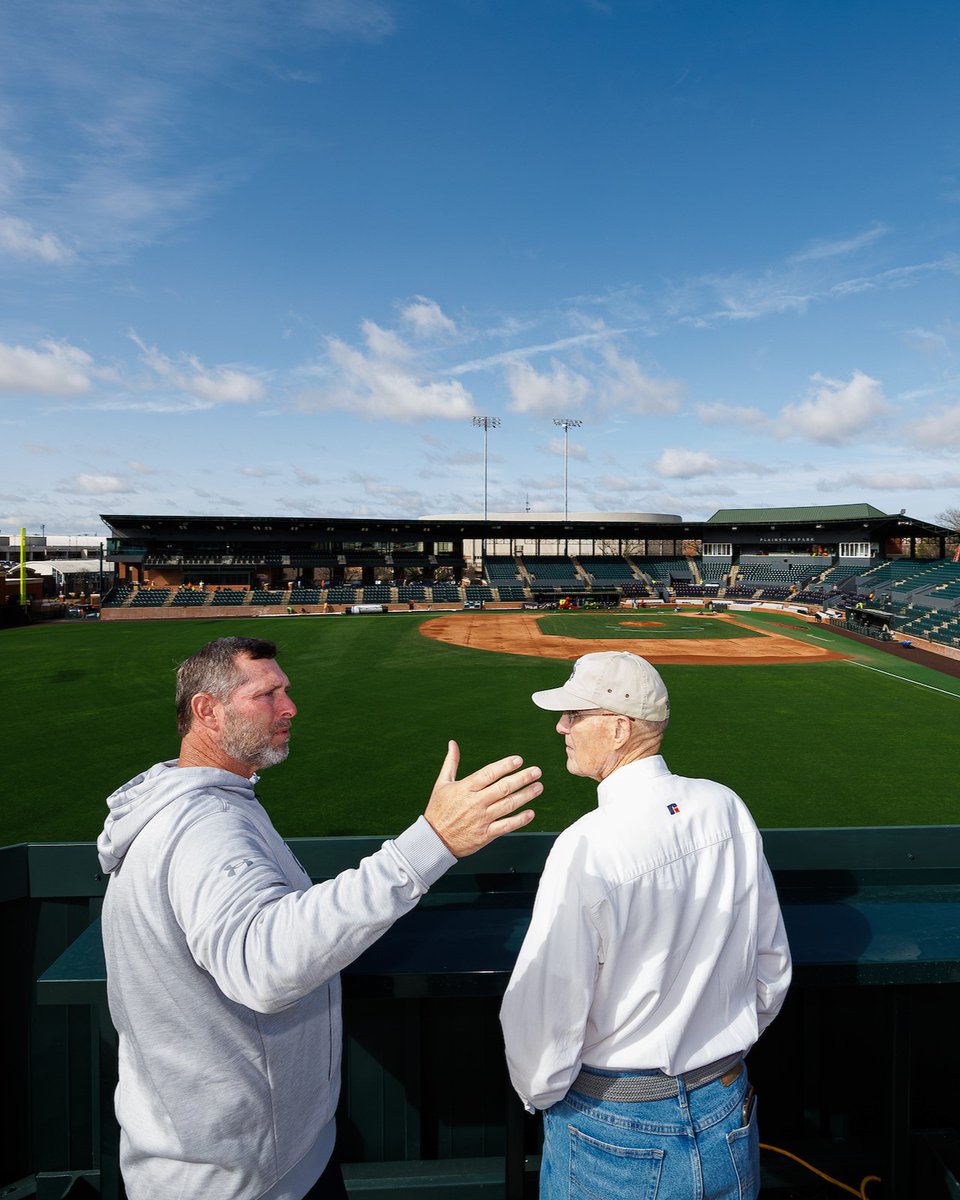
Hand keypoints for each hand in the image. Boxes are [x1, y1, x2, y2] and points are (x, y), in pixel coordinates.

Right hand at [424, 741, 540, 857]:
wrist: (434, 840)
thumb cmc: (438, 810)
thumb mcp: (442, 784)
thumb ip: (451, 763)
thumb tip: (453, 743)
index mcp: (465, 788)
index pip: (489, 773)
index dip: (505, 766)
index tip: (518, 760)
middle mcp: (475, 802)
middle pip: (503, 788)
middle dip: (522, 778)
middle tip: (536, 771)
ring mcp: (481, 819)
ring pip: (508, 805)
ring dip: (526, 795)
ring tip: (538, 787)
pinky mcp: (485, 834)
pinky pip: (506, 826)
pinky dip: (520, 820)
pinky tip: (531, 813)